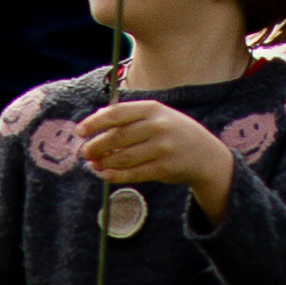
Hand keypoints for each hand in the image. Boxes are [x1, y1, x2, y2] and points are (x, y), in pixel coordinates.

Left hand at [71, 95, 234, 207]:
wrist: (205, 155)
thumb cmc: (173, 132)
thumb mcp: (156, 115)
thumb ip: (129, 115)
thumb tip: (96, 117)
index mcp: (152, 109)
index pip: (117, 114)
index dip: (95, 123)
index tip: (80, 131)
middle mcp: (158, 127)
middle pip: (118, 137)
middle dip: (96, 146)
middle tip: (84, 152)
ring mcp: (163, 149)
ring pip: (123, 157)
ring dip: (104, 162)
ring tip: (93, 164)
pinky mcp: (164, 169)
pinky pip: (134, 173)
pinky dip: (115, 175)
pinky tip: (104, 174)